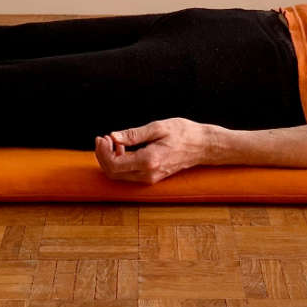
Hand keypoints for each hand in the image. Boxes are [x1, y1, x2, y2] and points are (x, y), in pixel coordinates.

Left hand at [93, 118, 214, 184]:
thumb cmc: (184, 133)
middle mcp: (148, 174)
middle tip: (103, 138)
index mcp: (149, 161)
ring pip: (120, 175)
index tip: (103, 137)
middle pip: (113, 173)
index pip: (114, 164)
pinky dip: (121, 162)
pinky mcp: (152, 177)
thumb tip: (114, 136)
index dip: (103, 152)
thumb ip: (134, 134)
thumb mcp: (158, 127)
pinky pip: (129, 174)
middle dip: (103, 156)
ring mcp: (150, 178)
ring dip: (111, 159)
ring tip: (112, 141)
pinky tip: (123, 148)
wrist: (203, 146)